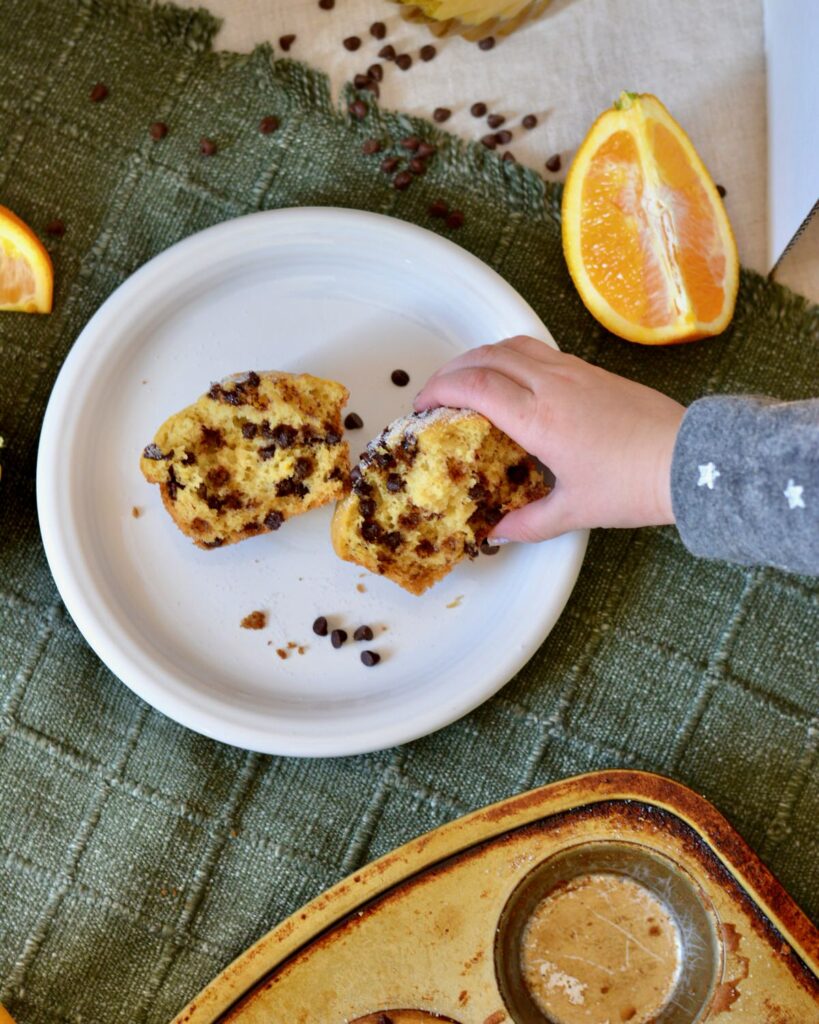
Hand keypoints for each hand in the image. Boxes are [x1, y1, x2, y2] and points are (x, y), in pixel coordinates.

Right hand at [413, 336, 685, 542]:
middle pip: (486, 357)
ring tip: (466, 378)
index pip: (474, 386)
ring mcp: (574, 371)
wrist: (687, 460)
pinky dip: (511, 356)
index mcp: (538, 418)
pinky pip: (539, 350)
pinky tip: (511, 378)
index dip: (440, 390)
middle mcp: (551, 385)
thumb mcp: (574, 511)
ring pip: (513, 345)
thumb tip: (497, 532)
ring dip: (481, 356)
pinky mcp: (592, 369)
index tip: (422, 406)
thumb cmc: (632, 485)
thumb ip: (528, 523)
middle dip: (452, 370)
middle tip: (435, 393)